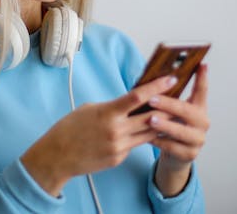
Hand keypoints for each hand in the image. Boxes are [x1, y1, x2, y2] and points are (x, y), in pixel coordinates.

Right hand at [21, 75, 177, 195]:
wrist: (57, 156)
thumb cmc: (70, 128)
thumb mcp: (90, 109)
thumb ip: (112, 106)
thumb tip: (131, 103)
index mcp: (108, 113)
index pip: (138, 96)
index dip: (157, 86)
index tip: (171, 79)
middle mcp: (116, 130)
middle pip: (151, 117)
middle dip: (166, 107)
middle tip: (179, 98)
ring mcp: (119, 146)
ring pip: (149, 133)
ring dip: (160, 124)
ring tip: (170, 114)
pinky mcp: (118, 158)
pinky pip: (136, 145)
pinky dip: (142, 137)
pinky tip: (146, 131)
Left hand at [149, 64, 209, 195]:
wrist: (175, 154)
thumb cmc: (170, 125)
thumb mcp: (172, 111)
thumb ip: (168, 97)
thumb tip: (151, 79)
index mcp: (199, 108)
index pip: (202, 90)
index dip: (202, 77)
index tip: (201, 64)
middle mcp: (203, 122)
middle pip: (188, 111)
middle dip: (169, 104)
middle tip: (152, 99)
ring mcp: (198, 139)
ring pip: (181, 131)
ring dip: (165, 125)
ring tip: (150, 120)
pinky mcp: (190, 155)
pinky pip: (172, 147)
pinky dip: (159, 142)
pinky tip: (148, 137)